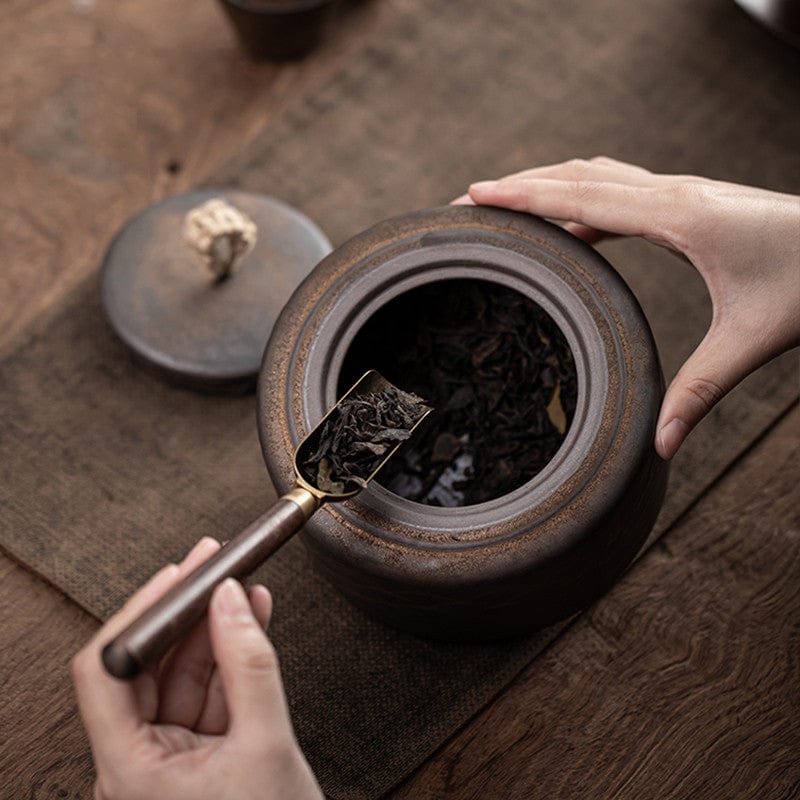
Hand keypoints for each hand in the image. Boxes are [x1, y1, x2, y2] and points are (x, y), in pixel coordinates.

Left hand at [72, 537, 322, 799]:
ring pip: (180, 675)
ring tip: (239, 585)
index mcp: (129, 771)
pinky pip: (206, 692)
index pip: (107, 671)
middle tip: (210, 564)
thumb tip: (231, 599)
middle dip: (183, 611)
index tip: (176, 575)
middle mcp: (137, 763)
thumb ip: (250, 664)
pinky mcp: (197, 756)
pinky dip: (229, 655)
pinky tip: (248, 620)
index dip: (139, 614)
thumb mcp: (267, 745)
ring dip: (212, 629)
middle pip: (146, 666)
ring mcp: (167, 760)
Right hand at [456, 157, 799, 458]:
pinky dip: (580, 198)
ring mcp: (683, 192)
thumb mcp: (751, 340)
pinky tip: (569, 221)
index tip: (475, 194)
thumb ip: (700, 393)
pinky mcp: (691, 202)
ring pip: (598, 174)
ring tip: (504, 203)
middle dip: (519, 185)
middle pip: (578, 174)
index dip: (525, 195)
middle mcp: (675, 192)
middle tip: (470, 200)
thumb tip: (660, 449)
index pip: (582, 195)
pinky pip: (620, 189)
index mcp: (679, 216)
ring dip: (548, 183)